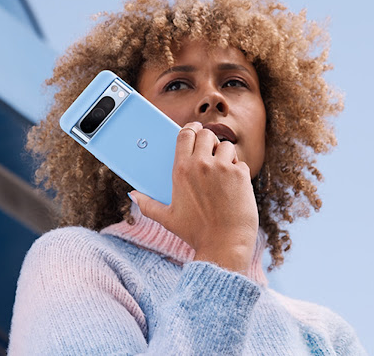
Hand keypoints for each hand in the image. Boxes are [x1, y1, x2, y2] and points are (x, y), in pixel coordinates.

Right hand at [129, 121, 258, 273]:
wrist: (224, 245)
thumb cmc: (196, 232)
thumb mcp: (167, 218)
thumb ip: (147, 205)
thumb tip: (132, 195)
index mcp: (181, 170)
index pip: (185, 135)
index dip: (190, 128)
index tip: (194, 128)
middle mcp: (201, 164)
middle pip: (206, 134)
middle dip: (208, 139)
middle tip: (209, 149)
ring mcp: (223, 168)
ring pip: (226, 146)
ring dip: (225, 154)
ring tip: (223, 169)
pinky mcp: (241, 175)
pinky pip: (240, 162)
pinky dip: (238, 170)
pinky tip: (234, 184)